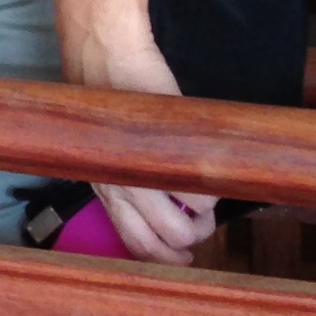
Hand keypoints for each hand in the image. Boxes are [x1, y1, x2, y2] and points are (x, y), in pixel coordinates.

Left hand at [71, 35, 216, 265]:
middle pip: (162, 242)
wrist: (105, 56)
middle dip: (190, 242)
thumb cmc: (109, 101)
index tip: (183, 260)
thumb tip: (161, 205)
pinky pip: (199, 193)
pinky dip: (213, 192)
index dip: (162, 259)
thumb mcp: (108, 149)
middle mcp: (117, 187)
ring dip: (205, 220)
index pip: (133, 244)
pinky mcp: (164, 150)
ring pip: (184, 225)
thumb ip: (126, 179)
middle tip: (203, 226)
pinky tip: (209, 170)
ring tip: (208, 199)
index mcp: (103, 187)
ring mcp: (140, 171)